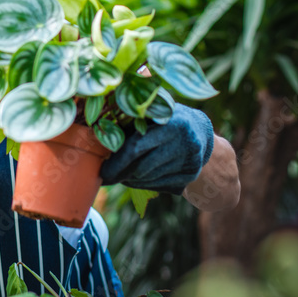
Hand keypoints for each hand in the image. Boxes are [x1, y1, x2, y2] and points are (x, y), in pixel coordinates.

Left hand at [99, 103, 214, 193]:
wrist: (199, 131)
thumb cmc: (163, 117)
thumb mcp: (151, 111)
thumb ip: (130, 119)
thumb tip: (98, 134)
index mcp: (173, 122)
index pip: (137, 147)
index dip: (116, 161)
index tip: (101, 171)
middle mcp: (186, 143)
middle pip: (142, 167)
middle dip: (120, 173)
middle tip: (105, 176)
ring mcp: (191, 162)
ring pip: (149, 178)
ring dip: (130, 179)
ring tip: (120, 173)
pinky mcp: (191, 176)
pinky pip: (158, 185)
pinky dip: (143, 184)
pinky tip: (136, 177)